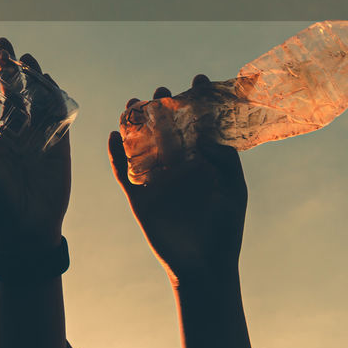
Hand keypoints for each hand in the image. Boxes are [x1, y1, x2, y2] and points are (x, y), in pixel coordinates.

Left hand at [0, 39, 70, 250]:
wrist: (28, 231)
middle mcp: (10, 129)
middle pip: (7, 88)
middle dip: (4, 65)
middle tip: (1, 42)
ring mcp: (35, 133)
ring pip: (32, 95)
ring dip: (29, 75)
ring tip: (23, 56)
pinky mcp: (58, 141)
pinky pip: (56, 112)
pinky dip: (53, 94)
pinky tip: (47, 79)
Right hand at [109, 76, 246, 285]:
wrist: (204, 267)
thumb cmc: (226, 230)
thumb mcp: (234, 190)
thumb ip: (225, 160)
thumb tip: (208, 133)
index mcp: (202, 162)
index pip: (198, 125)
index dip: (197, 102)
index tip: (198, 80)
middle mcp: (178, 167)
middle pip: (166, 129)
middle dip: (163, 107)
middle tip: (162, 91)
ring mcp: (157, 180)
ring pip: (142, 145)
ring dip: (135, 124)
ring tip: (132, 103)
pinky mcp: (139, 198)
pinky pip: (123, 172)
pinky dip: (116, 154)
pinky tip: (113, 135)